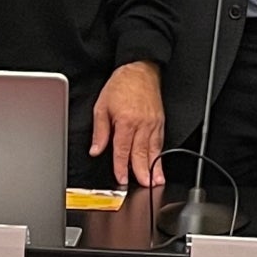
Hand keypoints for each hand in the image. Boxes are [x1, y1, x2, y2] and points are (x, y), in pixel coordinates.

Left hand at [88, 61, 165, 186]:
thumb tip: (96, 150)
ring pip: (153, 149)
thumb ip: (100, 131)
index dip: (122, 167)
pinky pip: (160, 141)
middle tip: (145, 187)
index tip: (121, 179)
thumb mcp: (102, 106)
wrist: (140, 70)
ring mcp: (153, 123)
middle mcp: (141, 124)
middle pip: (141, 153)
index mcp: (125, 121)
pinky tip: (159, 164)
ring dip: (155, 167)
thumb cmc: (120, 85)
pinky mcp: (160, 121)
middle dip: (142, 172)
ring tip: (156, 181)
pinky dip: (160, 155)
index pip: (122, 150)